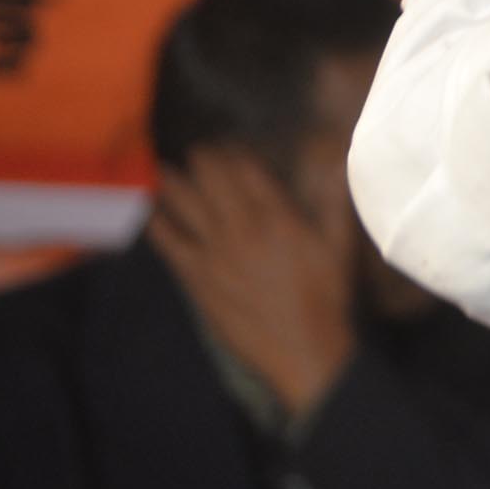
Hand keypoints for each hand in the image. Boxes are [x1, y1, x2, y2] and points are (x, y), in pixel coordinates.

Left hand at [149, 146, 357, 419]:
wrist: (301, 346)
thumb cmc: (325, 295)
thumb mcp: (339, 244)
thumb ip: (333, 200)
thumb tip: (336, 160)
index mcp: (278, 217)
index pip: (248, 171)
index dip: (234, 152)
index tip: (226, 142)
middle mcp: (242, 228)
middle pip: (214, 182)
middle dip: (202, 161)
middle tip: (196, 149)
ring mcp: (216, 253)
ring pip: (187, 207)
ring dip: (174, 184)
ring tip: (163, 167)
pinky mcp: (199, 279)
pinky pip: (171, 245)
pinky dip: (159, 226)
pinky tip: (150, 213)